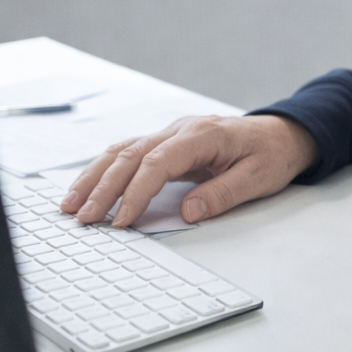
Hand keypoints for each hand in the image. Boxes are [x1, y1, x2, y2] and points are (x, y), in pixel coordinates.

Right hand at [60, 114, 317, 228]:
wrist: (282, 134)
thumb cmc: (271, 155)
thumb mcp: (257, 178)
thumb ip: (222, 194)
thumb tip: (188, 212)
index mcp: (203, 135)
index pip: (158, 163)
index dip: (135, 192)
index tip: (120, 221)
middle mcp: (181, 129)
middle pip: (131, 155)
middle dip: (103, 187)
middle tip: (82, 218)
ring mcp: (171, 133)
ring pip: (123, 150)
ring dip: (94, 176)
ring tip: (69, 204)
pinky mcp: (167, 142)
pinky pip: (129, 152)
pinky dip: (104, 169)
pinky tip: (87, 187)